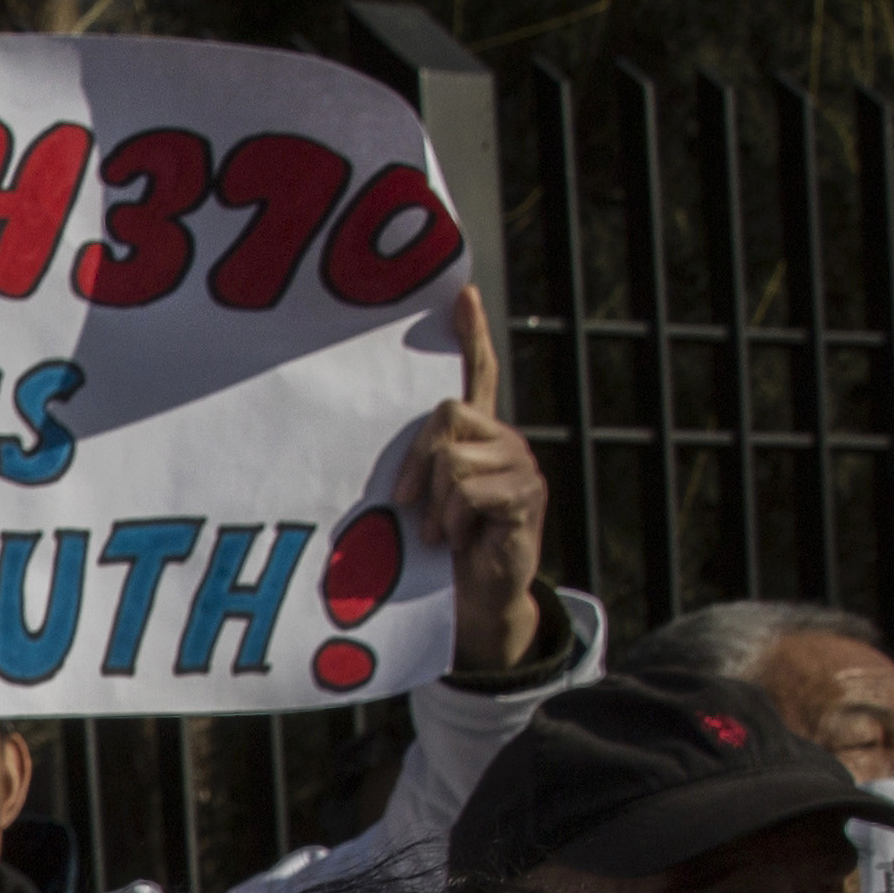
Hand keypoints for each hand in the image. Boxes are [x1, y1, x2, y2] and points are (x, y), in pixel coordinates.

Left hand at [395, 286, 545, 674]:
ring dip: (436, 505)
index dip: (473, 335)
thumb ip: (413, 469)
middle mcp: (504, 440)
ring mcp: (520, 464)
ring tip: (444, 532)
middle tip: (414, 508)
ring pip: (453, 458)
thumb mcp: (421, 501)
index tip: (464, 294)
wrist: (476, 599)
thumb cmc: (442, 552)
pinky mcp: (526, 494)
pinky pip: (469, 489)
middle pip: (446, 414)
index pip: (480, 373)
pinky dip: (455, 520)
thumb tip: (367, 451)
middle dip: (419, 463)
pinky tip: (463, 540)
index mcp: (479, 436)